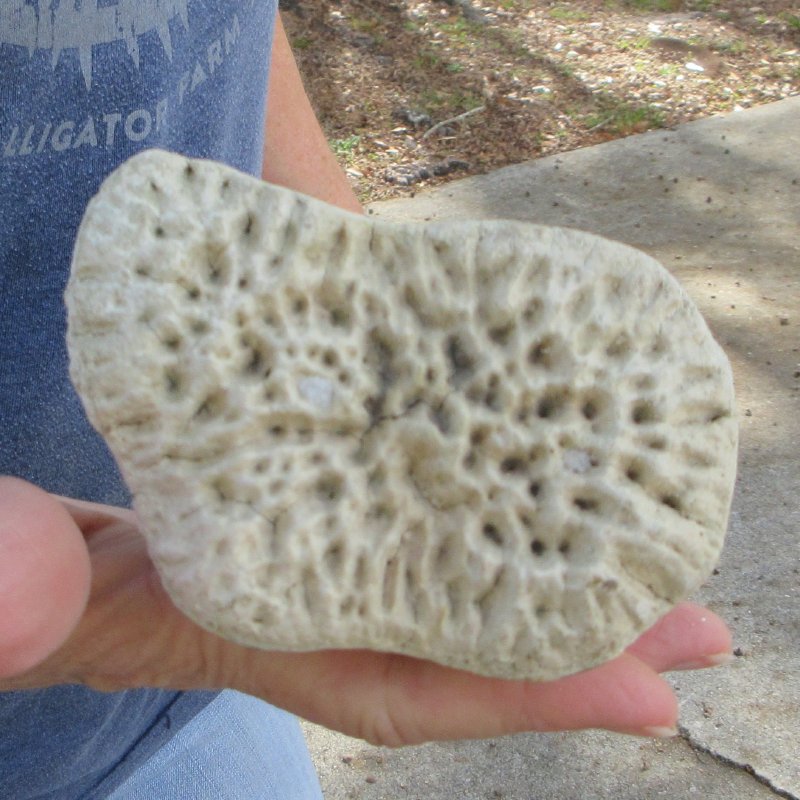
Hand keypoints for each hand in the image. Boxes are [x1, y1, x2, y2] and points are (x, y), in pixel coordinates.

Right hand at [0, 476, 730, 743]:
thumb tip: (20, 603)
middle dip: (575, 639)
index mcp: (261, 633)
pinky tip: (515, 478)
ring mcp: (319, 558)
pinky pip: (411, 515)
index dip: (521, 696)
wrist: (41, 546)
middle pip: (463, 632)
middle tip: (696, 624)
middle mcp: (312, 607)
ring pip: (450, 572)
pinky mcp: (316, 510)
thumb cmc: (43, 576)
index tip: (645, 696)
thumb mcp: (37, 582)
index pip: (406, 684)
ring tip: (635, 544)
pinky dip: (469, 504)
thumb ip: (27, 589)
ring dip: (538, 563)